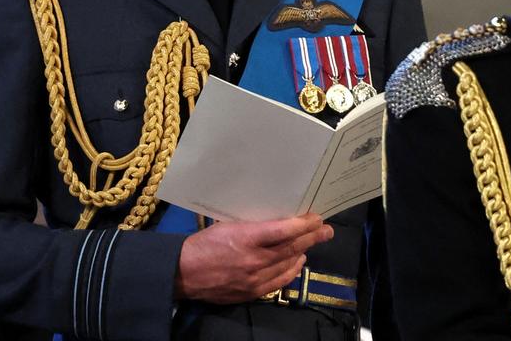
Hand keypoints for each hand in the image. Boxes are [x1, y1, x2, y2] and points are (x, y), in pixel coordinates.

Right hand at [175, 213, 332, 302]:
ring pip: (288, 263)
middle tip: (326, 229)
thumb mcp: (226, 225)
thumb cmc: (204, 244)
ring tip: (316, 241)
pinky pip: (279, 281)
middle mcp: (254, 259)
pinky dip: (292, 270)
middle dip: (312, 237)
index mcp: (246, 238)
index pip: (283, 230)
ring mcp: (254, 278)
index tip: (316, 217)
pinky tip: (298, 261)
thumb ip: (251, 225)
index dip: (303, 224)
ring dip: (304, 251)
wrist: (184, 273)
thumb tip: (274, 219)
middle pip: (291, 247)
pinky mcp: (252, 292)